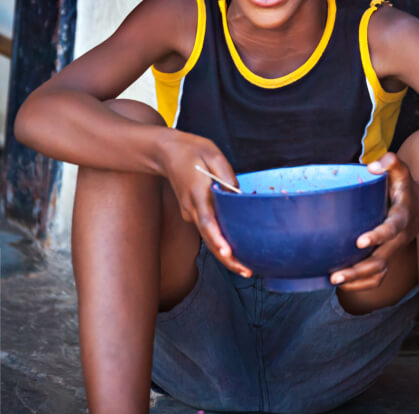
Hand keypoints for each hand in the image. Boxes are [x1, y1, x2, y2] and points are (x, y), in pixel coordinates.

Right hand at [158, 129, 251, 277]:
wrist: (166, 152)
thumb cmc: (192, 151)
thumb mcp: (213, 155)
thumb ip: (227, 176)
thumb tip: (238, 196)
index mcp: (197, 194)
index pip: (207, 222)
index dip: (218, 240)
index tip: (228, 253)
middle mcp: (192, 208)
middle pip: (210, 238)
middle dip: (228, 258)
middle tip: (247, 271)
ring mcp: (190, 212)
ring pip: (209, 237)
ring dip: (225, 252)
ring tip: (246, 266)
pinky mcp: (192, 213)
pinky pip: (208, 229)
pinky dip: (220, 240)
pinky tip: (236, 247)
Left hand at [330, 153, 418, 289]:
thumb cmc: (406, 187)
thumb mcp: (402, 171)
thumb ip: (390, 162)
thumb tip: (371, 167)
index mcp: (401, 218)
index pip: (391, 229)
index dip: (377, 236)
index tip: (359, 242)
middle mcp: (397, 239)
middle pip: (380, 262)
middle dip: (358, 270)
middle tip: (335, 275)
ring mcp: (392, 251)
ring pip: (378, 274)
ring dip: (356, 281)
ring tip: (333, 280)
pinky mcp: (387, 257)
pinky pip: (377, 278)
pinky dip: (360, 284)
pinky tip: (341, 283)